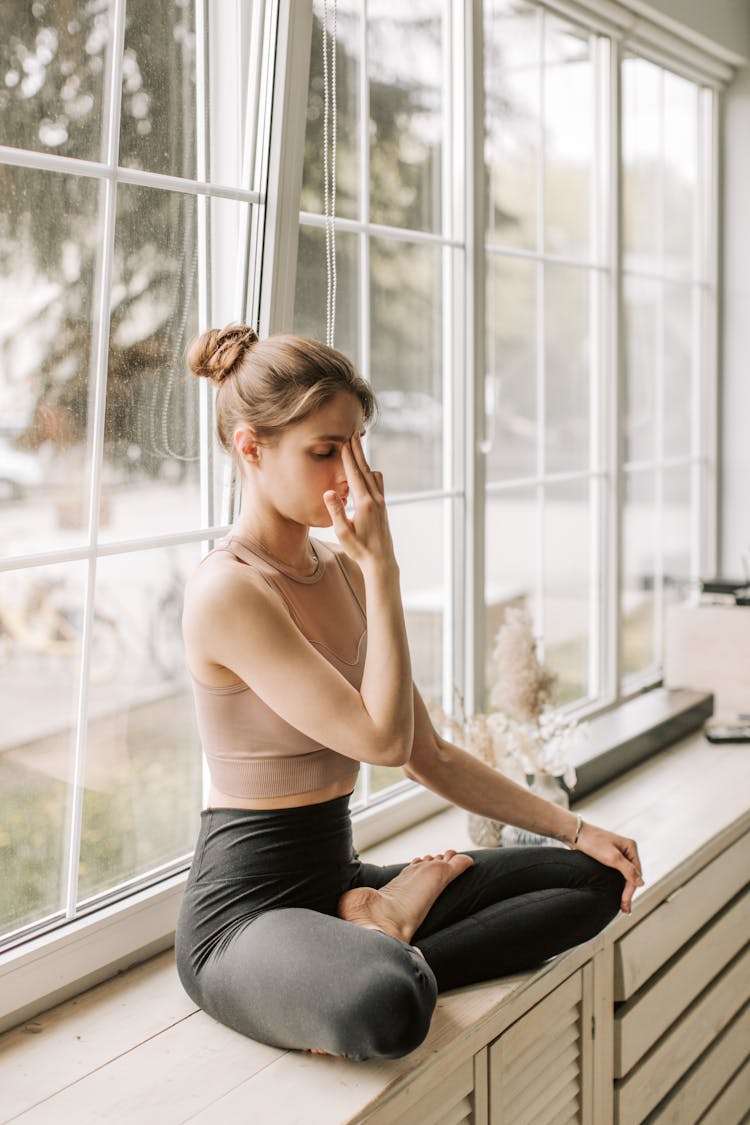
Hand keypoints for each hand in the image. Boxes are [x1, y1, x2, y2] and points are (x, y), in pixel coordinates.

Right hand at [323, 433, 394, 569]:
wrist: (380, 561)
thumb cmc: (359, 550)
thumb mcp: (342, 533)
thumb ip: (336, 511)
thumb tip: (328, 492)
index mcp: (364, 503)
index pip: (354, 475)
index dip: (349, 457)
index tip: (345, 442)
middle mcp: (375, 500)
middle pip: (365, 469)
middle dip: (358, 452)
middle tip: (353, 435)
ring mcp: (381, 503)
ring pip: (373, 475)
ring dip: (364, 461)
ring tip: (358, 448)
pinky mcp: (383, 508)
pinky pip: (378, 484)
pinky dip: (370, 473)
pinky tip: (367, 472)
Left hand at [576, 821, 643, 913]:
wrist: (574, 834)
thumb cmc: (592, 842)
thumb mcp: (612, 857)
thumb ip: (628, 870)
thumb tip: (641, 883)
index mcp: (630, 847)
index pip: (636, 873)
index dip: (630, 890)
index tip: (624, 903)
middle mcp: (626, 849)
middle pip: (631, 875)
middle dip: (628, 892)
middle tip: (625, 909)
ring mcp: (617, 853)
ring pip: (624, 875)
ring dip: (624, 889)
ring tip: (622, 905)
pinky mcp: (608, 856)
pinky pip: (616, 873)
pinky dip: (617, 883)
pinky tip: (615, 892)